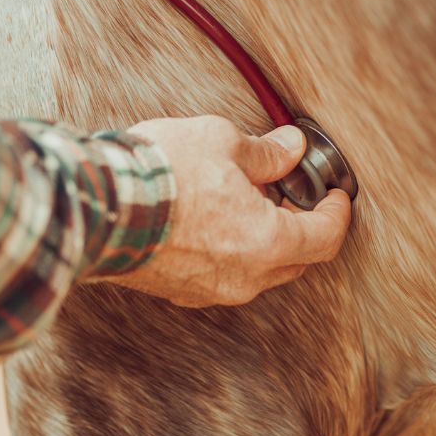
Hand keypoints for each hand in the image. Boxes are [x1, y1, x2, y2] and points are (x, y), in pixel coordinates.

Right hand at [99, 116, 352, 305]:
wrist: (98, 206)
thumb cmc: (162, 174)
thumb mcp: (223, 143)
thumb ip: (266, 153)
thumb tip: (289, 148)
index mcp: (268, 243)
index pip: (325, 238)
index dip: (337, 214)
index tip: (336, 196)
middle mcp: (245, 278)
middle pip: (295, 260)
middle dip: (300, 226)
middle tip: (289, 191)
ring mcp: (209, 291)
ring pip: (256, 270)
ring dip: (261, 240)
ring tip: (243, 199)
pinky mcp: (178, 292)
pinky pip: (221, 276)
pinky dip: (229, 251)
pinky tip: (212, 219)